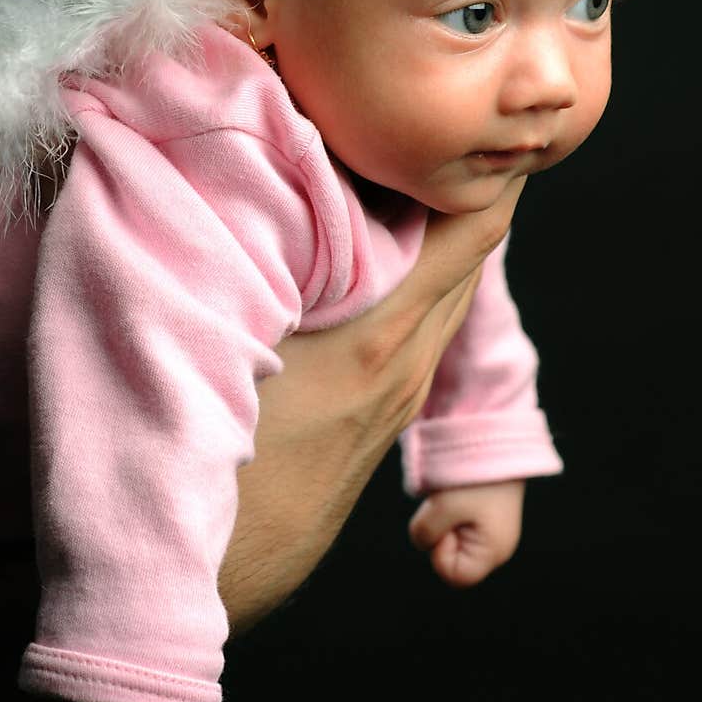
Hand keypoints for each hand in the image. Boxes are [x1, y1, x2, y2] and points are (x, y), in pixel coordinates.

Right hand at [221, 174, 527, 630]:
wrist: (213, 580)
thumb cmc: (213, 464)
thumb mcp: (235, 352)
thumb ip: (266, 273)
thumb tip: (274, 197)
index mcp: (383, 339)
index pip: (470, 236)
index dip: (489, 175)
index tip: (488, 121)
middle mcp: (404, 365)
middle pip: (465, 258)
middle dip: (468, 193)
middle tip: (450, 129)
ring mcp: (392, 398)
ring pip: (442, 297)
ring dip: (440, 236)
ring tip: (415, 178)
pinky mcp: (371, 422)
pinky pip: (415, 328)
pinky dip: (416, 281)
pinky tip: (377, 263)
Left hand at [408, 480, 524, 587]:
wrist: (496, 438)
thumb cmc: (473, 476)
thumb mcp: (441, 507)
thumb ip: (424, 534)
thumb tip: (424, 540)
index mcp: (493, 552)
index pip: (454, 575)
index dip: (440, 552)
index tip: (447, 523)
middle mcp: (498, 547)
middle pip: (453, 559)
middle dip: (442, 534)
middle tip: (451, 505)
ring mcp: (494, 531)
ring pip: (453, 539)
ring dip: (444, 518)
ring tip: (455, 495)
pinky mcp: (488, 515)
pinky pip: (459, 523)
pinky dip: (451, 509)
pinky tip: (459, 492)